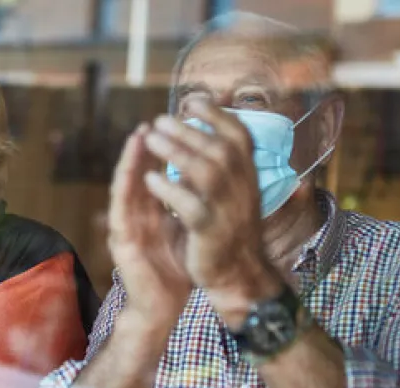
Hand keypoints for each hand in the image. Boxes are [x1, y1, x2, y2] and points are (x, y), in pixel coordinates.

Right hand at [106, 123, 193, 329]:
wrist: (160, 308)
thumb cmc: (173, 272)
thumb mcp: (184, 231)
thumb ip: (186, 206)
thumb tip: (203, 182)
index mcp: (151, 213)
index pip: (153, 174)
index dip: (161, 152)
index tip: (174, 129)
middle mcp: (136, 216)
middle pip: (137, 175)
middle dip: (143, 148)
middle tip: (152, 122)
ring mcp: (126, 228)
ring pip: (125, 187)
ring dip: (130, 161)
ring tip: (138, 137)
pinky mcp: (122, 244)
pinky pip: (123, 212)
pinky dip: (127, 191)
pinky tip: (134, 175)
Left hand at [140, 105, 281, 323]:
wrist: (240, 275)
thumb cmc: (231, 231)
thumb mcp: (235, 194)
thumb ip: (223, 166)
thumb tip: (203, 135)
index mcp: (249, 176)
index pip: (239, 135)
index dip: (217, 115)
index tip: (192, 101)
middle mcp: (243, 188)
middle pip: (218, 148)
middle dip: (188, 130)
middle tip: (160, 120)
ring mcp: (228, 210)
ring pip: (205, 171)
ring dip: (176, 151)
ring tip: (151, 139)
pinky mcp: (209, 231)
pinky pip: (189, 205)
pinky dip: (169, 189)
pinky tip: (150, 179)